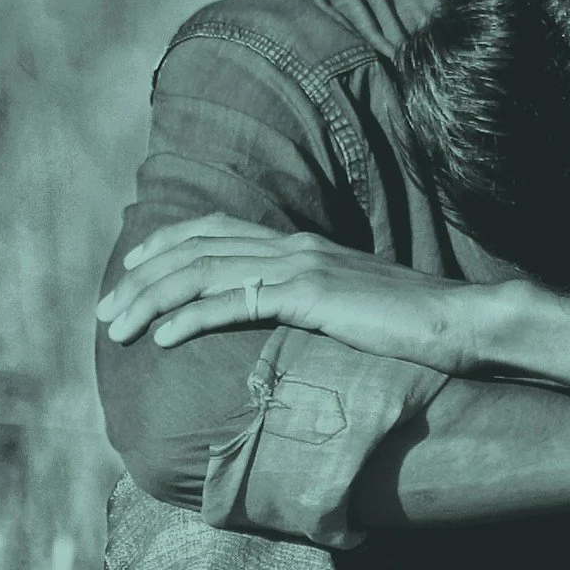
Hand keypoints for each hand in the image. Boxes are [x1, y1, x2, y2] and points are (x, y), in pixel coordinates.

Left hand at [97, 216, 507, 374]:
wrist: (463, 323)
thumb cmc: (420, 329)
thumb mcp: (357, 313)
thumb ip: (321, 310)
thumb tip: (297, 331)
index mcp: (303, 246)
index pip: (217, 232)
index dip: (167, 247)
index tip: (131, 272)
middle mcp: (294, 247)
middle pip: (196, 251)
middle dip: (142, 280)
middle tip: (105, 311)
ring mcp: (300, 267)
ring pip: (202, 274)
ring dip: (152, 301)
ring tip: (117, 328)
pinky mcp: (308, 295)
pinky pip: (234, 302)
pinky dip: (190, 318)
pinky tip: (161, 338)